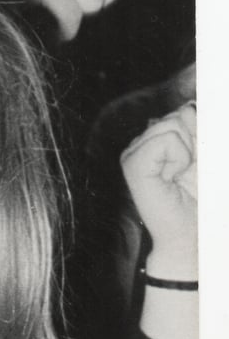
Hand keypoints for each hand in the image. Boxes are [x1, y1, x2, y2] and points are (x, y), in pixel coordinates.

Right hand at [120, 102, 196, 278]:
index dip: (199, 133)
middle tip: (187, 171)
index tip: (194, 163)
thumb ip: (199, 127)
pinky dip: (178, 158)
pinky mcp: (133, 164)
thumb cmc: (200, 198)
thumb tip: (193, 105)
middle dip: (193, 141)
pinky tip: (170, 177)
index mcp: (155, 140)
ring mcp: (133, 154)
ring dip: (187, 151)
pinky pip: (166, 140)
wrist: (191, 232)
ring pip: (172, 123)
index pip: (183, 111)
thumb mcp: (205, 154)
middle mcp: (140, 144)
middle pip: (178, 114)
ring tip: (178, 175)